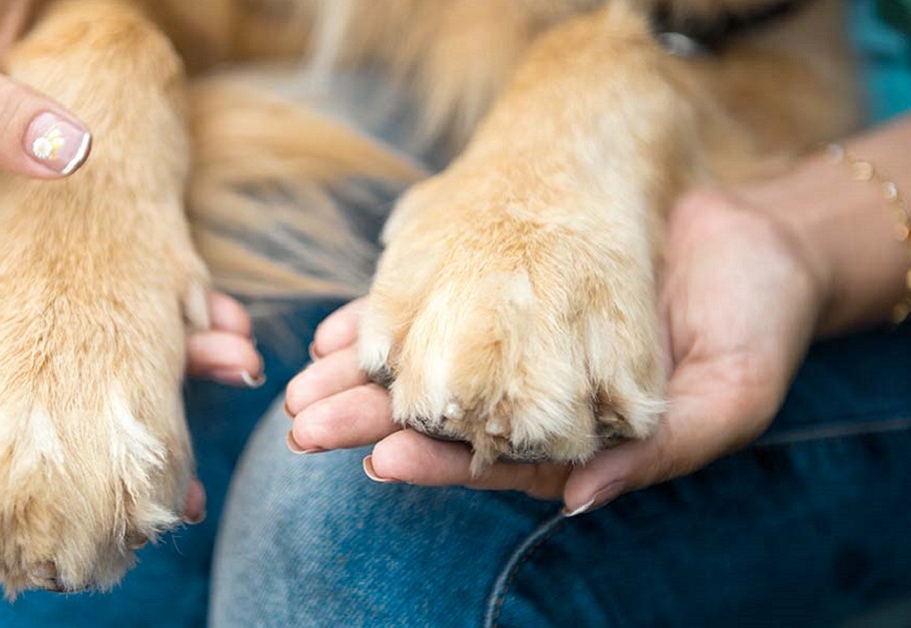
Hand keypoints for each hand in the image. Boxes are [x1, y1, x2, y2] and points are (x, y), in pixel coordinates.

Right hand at [0, 0, 258, 385]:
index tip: (69, 456)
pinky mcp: (80, 249)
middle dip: (118, 403)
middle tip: (187, 423)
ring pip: (98, 341)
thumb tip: (67, 151)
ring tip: (236, 361)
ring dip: (168, 355)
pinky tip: (225, 315)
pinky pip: (128, 288)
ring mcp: (33, 277)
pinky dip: (178, 304)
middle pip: (43, 377)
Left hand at [285, 189, 824, 511]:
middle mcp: (535, 398)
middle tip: (305, 425)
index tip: (378, 457)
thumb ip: (657, 454)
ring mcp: (516, 344)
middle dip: (369, 421)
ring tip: (303, 382)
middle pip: (440, 417)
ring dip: (362, 375)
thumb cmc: (754, 325)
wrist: (756, 240)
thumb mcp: (729, 399)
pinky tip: (338, 329)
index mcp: (577, 439)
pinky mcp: (506, 291)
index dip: (434, 461)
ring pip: (426, 365)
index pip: (492, 461)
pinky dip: (388, 317)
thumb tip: (580, 500)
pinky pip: (438, 306)